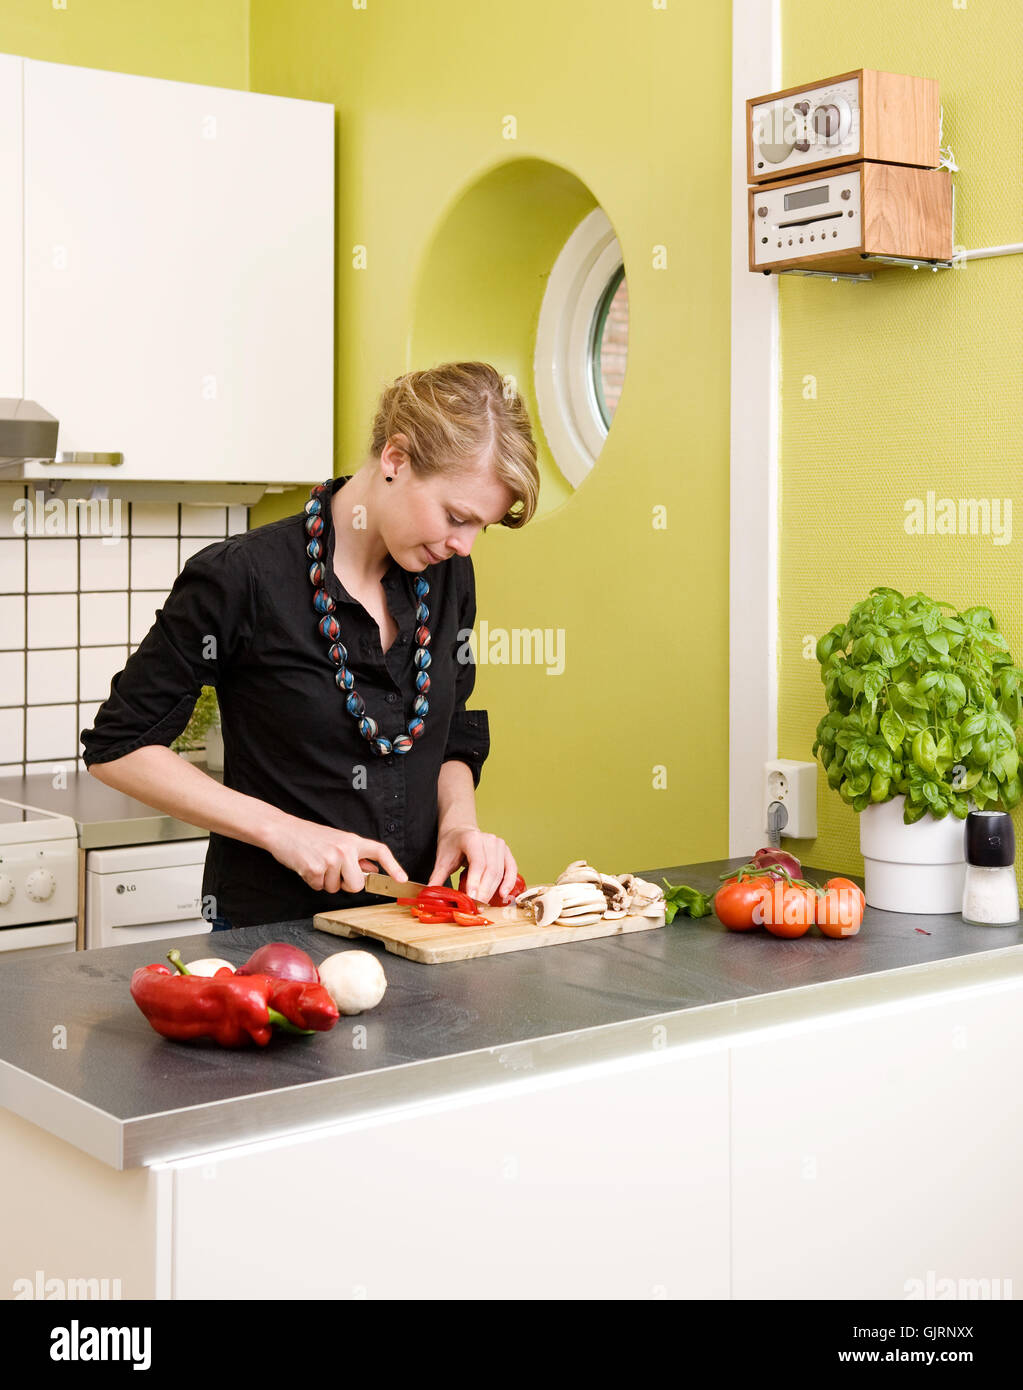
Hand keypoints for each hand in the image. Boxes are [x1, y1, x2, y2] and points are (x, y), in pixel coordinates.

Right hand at [264, 815, 405, 893]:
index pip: (379, 851)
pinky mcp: (314, 868)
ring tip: (316, 863)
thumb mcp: (337, 840)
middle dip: (346, 885)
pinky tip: (306, 866)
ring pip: (335, 888)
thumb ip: (356, 855)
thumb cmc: (309, 836)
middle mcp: (344, 849)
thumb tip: (373, 868)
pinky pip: (318, 887)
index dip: (393, 865)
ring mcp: (330, 859)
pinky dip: (311, 881)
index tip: (402, 879)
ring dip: (325, 882)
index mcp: (352, 841)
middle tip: (332, 872)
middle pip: (357, 884)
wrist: (282, 830)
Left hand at [429, 825, 518, 905]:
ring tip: (484, 904)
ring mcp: (500, 845)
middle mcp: (489, 840)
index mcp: (472, 839)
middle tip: (477, 907)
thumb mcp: (442, 859)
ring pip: (500, 872)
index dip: (476, 881)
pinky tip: (503, 894)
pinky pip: (511, 869)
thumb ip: (437, 877)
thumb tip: (430, 895)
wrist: (461, 832)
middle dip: (484, 891)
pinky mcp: (506, 852)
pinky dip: (508, 883)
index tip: (472, 898)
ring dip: (493, 890)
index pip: (478, 863)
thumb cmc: (452, 845)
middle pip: (490, 869)